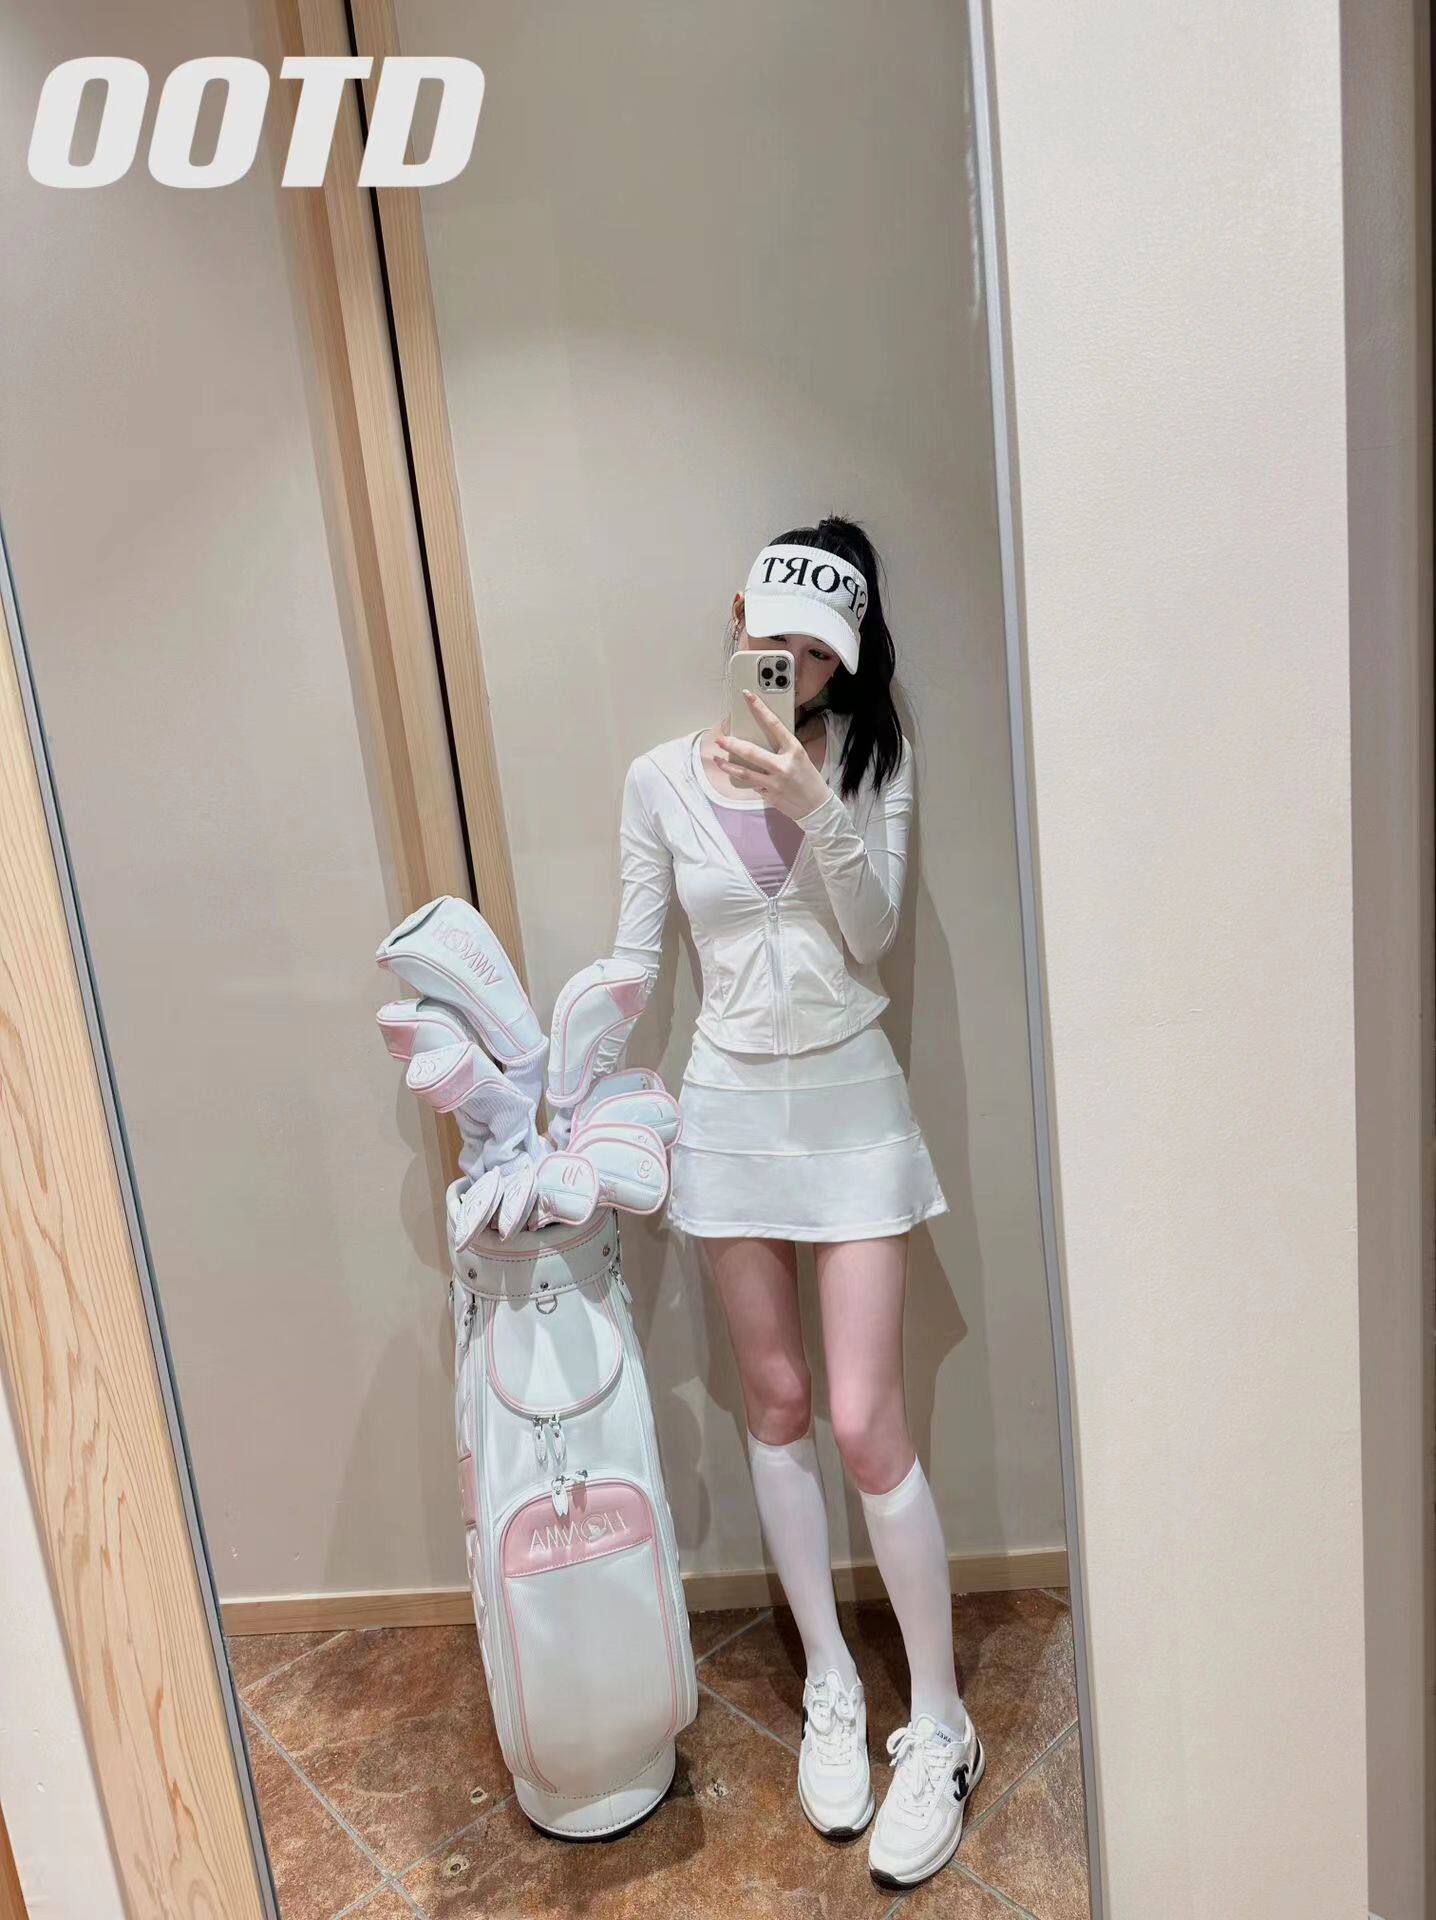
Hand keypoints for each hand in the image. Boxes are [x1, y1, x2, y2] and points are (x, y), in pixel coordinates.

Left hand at [713, 691, 833, 820]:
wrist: (817, 806)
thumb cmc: (809, 778)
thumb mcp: (800, 757)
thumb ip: (782, 749)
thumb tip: (759, 740)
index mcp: (793, 750)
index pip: (774, 724)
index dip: (760, 709)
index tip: (748, 697)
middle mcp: (783, 765)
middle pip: (751, 752)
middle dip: (732, 744)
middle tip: (720, 739)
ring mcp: (774, 782)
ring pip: (744, 772)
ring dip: (728, 766)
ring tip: (717, 759)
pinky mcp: (768, 795)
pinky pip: (752, 784)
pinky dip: (746, 779)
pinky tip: (739, 775)